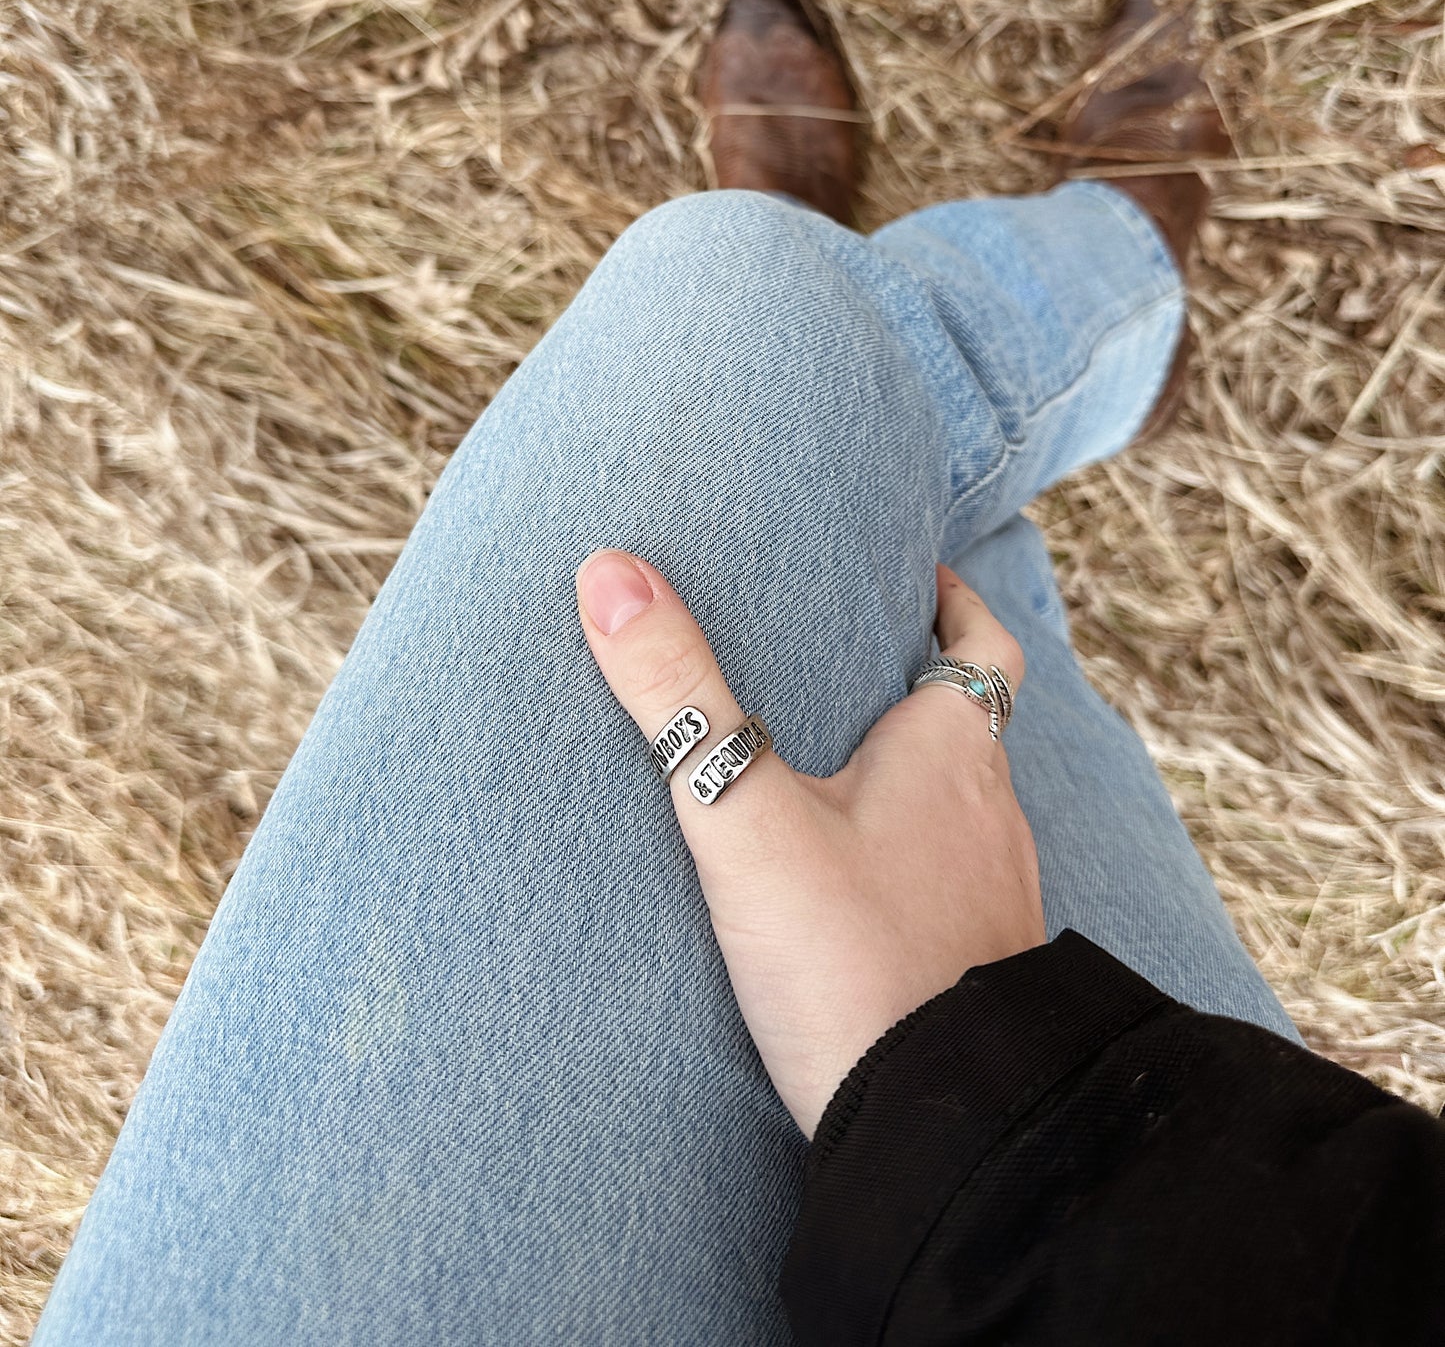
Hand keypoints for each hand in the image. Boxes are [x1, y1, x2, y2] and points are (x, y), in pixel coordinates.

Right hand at [576, 552, 1044, 1137]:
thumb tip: (610, 573)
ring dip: (913, 778)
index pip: (984, 645)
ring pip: (961, 807)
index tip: (915, 579)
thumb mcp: (743, 817)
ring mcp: (993, 897)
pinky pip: (948, 883)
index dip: (955, 603)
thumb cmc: (853, 963)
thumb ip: (677, 698)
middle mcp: (992, 814)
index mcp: (954, 754)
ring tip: (835, 770)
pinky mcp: (976, 967)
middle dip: (914, 686)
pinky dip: (909, 860)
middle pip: (969, 722)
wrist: (940, 1130)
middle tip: (845, 663)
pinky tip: (850, 892)